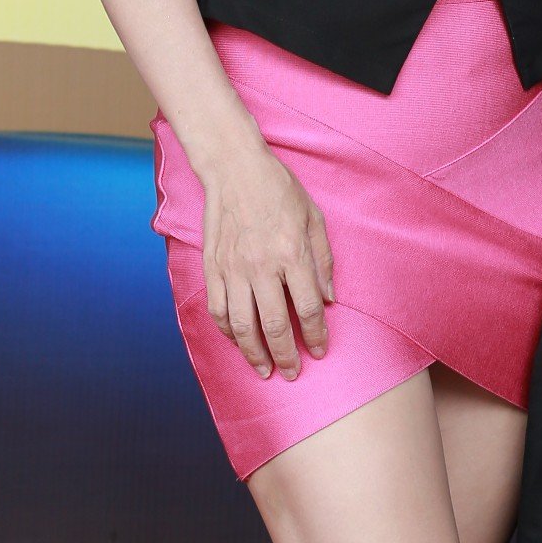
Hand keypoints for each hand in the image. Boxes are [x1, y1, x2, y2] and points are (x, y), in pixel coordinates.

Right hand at [200, 142, 335, 380]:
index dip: (316, 335)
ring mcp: (233, 269)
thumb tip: (329, 299)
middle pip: (274, 325)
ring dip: (254, 353)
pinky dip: (227, 332)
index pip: (307, 307)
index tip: (320, 350)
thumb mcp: (313, 217)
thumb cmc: (279, 190)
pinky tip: (238, 342)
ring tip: (264, 370)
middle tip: (292, 373)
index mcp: (291, 253)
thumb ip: (322, 260)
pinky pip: (218, 310)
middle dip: (286, 355)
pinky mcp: (212, 268)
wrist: (235, 169)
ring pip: (242, 326)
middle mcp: (261, 266)